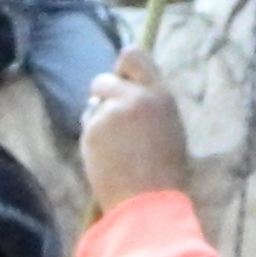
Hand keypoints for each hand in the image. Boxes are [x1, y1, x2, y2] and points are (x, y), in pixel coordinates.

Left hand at [80, 47, 190, 210]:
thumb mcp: (168, 128)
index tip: (121, 82)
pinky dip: (93, 142)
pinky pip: (88, 128)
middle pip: (104, 78)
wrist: (149, 201)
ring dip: (98, 120)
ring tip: (116, 148)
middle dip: (102, 94)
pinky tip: (108, 160)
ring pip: (93, 106)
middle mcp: (137, 97)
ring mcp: (113, 112)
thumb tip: (127, 91)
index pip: (134, 55)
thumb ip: (148, 106)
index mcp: (161, 95)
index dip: (122, 67)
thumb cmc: (163, 172)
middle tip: (110, 117)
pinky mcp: (94, 129)